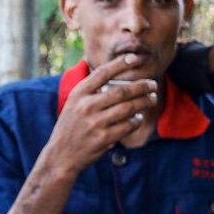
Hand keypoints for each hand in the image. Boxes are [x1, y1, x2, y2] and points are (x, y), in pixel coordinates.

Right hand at [45, 54, 159, 176]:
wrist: (60, 156)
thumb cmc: (70, 127)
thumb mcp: (72, 105)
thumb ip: (89, 91)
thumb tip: (111, 72)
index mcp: (78, 94)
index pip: (102, 73)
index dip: (120, 63)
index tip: (135, 58)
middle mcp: (86, 107)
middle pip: (122, 91)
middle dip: (142, 86)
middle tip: (152, 84)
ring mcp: (95, 123)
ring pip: (128, 108)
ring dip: (144, 102)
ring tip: (152, 99)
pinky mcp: (104, 139)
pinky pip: (128, 125)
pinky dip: (136, 120)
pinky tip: (138, 118)